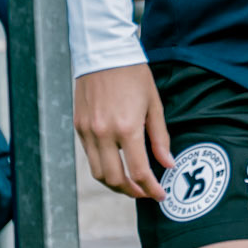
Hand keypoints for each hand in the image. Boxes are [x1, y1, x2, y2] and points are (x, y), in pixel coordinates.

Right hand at [74, 62, 171, 199]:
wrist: (104, 52)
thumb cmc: (133, 75)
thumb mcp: (154, 105)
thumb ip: (160, 138)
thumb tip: (168, 164)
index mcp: (127, 128)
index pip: (139, 171)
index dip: (151, 189)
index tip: (160, 195)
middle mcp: (104, 133)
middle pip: (115, 179)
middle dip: (132, 192)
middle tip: (145, 193)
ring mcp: (88, 131)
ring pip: (98, 172)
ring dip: (115, 184)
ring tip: (130, 183)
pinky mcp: (79, 126)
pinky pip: (89, 156)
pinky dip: (103, 166)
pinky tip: (116, 164)